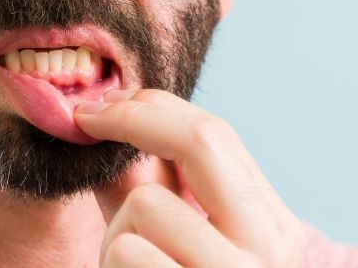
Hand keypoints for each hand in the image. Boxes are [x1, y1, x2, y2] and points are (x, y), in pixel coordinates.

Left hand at [74, 89, 305, 266]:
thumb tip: (104, 115)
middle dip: (134, 119)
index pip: (217, 136)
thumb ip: (149, 186)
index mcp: (272, 228)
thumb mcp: (169, 242)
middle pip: (201, 141)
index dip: (151, 106)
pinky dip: (113, 265)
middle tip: (86, 119)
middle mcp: (269, 253)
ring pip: (146, 207)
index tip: (99, 106)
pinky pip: (129, 253)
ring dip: (115, 232)